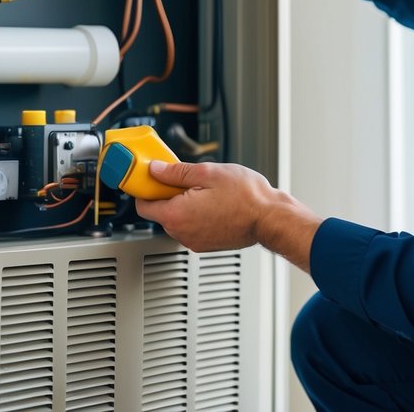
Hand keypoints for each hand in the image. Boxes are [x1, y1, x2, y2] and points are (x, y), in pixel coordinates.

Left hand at [135, 161, 322, 271]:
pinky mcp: (207, 244)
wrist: (270, 218)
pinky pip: (192, 227)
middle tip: (188, 179)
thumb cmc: (246, 196)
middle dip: (169, 194)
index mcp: (176, 214)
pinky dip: (197, 215)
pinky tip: (215, 204)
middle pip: (161, 211)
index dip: (145, 188)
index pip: (143, 204)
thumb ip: (176, 171)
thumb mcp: (208, 172)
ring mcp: (194, 241)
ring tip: (208, 191)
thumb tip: (155, 169)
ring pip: (178, 219)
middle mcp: (181, 232)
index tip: (151, 177)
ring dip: (185, 204)